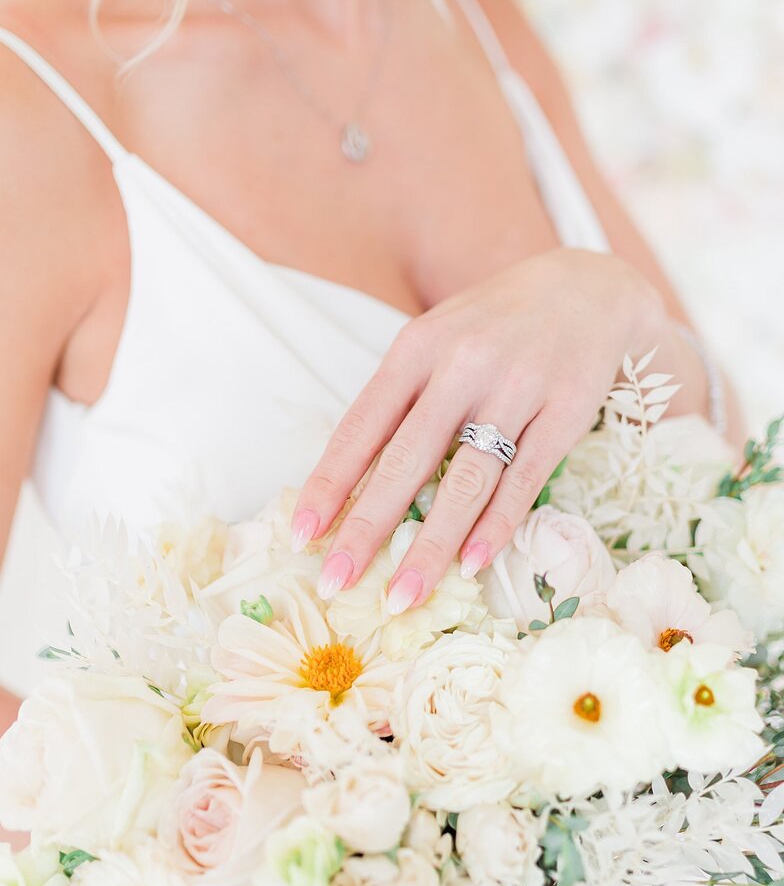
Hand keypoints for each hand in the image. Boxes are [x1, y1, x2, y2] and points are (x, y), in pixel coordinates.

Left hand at [292, 249, 665, 612]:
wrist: (585, 290)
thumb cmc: (492, 326)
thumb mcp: (436, 340)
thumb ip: (398, 397)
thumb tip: (348, 479)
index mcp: (418, 348)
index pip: (362, 425)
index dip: (329, 482)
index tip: (301, 533)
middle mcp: (463, 366)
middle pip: (407, 458)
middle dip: (367, 527)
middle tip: (337, 582)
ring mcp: (517, 388)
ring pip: (467, 479)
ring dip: (432, 545)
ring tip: (403, 595)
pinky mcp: (565, 411)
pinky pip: (526, 479)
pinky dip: (497, 525)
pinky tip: (473, 563)